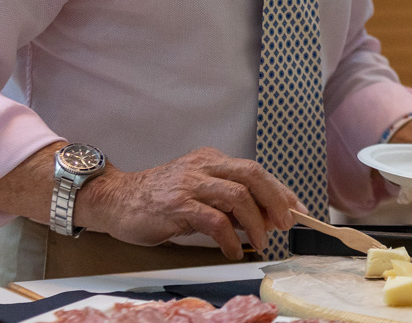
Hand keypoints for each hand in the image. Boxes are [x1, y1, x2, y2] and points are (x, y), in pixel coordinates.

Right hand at [77, 146, 301, 259]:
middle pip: (252, 174)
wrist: (116, 200)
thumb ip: (227, 202)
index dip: (279, 190)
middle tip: (285, 224)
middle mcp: (203, 166)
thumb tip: (263, 218)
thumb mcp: (197, 193)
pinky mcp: (177, 205)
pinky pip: (214, 221)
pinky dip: (230, 238)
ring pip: (237, 195)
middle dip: (275, 199)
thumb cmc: (157, 200)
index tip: (296, 210)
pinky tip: (233, 251)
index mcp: (210, 160)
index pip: (254, 170)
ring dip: (255, 222)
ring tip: (261, 242)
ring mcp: (190, 184)